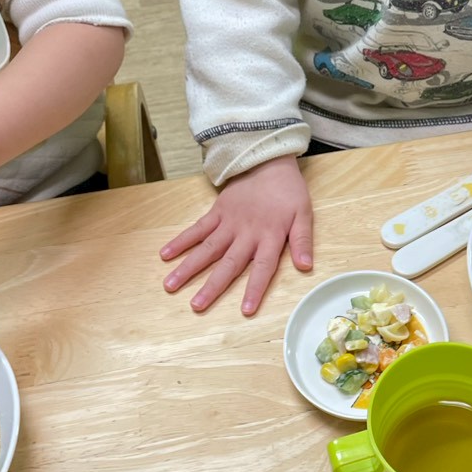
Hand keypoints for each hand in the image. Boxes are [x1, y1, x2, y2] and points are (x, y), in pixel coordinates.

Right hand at [159, 156, 312, 314]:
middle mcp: (246, 232)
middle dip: (212, 286)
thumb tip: (306, 266)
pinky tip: (165, 254)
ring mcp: (228, 222)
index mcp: (269, 236)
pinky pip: (197, 228)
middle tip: (196, 305)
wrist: (268, 161)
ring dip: (189, 267)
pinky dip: (181, 241)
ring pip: (207, 249)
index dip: (255, 288)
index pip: (263, 267)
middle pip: (228, 263)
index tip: (245, 310)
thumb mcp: (303, 214)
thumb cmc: (287, 191)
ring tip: (170, 285)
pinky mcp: (216, 212)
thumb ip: (302, 241)